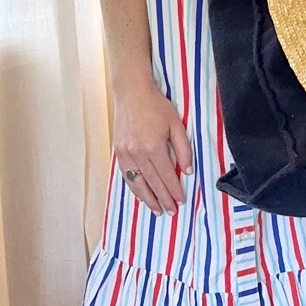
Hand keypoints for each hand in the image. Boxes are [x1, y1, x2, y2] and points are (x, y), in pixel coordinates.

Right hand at [112, 79, 193, 214]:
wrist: (132, 93)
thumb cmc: (156, 106)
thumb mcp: (176, 125)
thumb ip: (183, 149)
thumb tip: (188, 171)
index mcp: (154, 147)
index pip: (167, 176)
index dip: (175, 190)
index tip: (181, 200)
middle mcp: (137, 153)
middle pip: (153, 183)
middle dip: (163, 199)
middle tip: (171, 211)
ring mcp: (125, 154)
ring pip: (137, 183)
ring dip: (148, 199)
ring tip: (157, 210)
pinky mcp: (118, 152)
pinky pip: (126, 175)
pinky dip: (134, 188)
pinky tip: (141, 195)